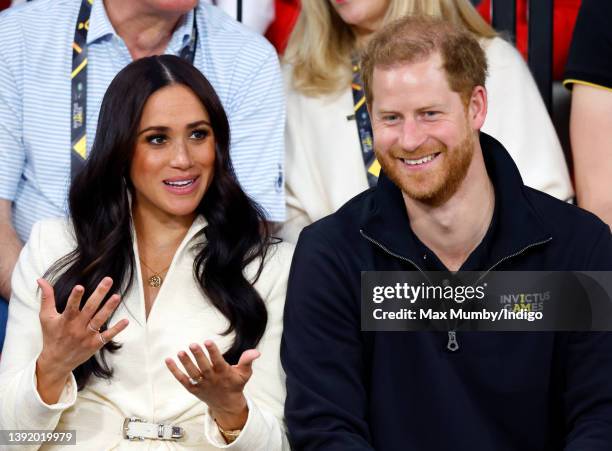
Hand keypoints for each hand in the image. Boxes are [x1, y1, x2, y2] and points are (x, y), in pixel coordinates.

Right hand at [36, 277, 128, 398]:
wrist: (57, 361)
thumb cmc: (51, 335)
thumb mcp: (46, 317)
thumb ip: (47, 297)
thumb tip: (40, 279)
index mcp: (65, 320)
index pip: (71, 307)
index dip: (75, 297)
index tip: (80, 286)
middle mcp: (77, 327)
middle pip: (90, 309)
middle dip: (99, 294)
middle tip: (108, 280)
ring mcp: (87, 336)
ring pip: (100, 320)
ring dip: (109, 308)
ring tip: (117, 296)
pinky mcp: (95, 343)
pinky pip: (107, 336)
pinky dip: (117, 329)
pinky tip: (126, 321)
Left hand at [165, 340, 259, 429]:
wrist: (227, 405)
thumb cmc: (235, 384)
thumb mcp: (245, 373)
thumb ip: (248, 361)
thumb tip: (256, 351)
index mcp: (224, 374)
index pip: (218, 361)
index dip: (213, 352)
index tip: (208, 341)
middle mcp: (212, 379)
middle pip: (203, 367)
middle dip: (198, 356)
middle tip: (192, 344)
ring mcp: (201, 385)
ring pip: (192, 373)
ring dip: (186, 363)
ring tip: (180, 352)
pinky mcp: (193, 388)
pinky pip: (182, 380)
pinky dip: (175, 371)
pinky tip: (168, 360)